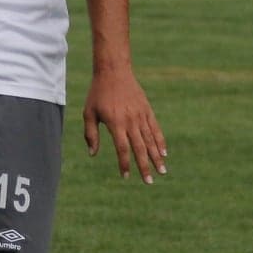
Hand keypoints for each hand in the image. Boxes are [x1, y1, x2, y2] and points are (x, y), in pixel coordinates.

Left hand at [83, 65, 166, 182]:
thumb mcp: (88, 113)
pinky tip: (164, 153)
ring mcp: (141, 115)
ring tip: (162, 171)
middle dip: (145, 166)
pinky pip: (155, 128)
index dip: (125, 164)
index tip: (126, 176)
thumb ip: (91, 134)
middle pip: (140, 148)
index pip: (122, 149)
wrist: (113, 70)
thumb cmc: (97, 93)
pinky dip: (160, 141)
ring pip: (150, 140)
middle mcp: (130, 121)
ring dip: (157, 157)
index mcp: (115, 123)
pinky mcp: (147, 110)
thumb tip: (93, 154)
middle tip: (149, 182)